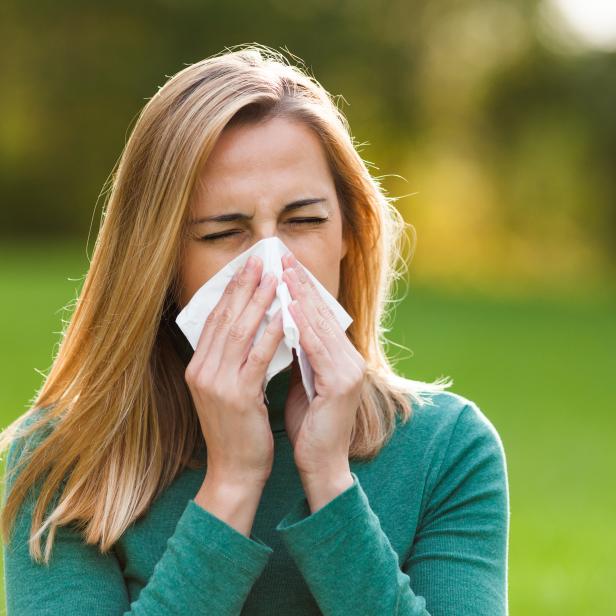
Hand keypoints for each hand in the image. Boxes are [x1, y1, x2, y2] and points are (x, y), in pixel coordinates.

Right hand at [184, 255, 284, 487]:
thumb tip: (250, 327)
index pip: (214, 320)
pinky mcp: (237, 396)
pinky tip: (285, 314)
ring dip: (259, 301)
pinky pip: (257, 356)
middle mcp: (202, 371)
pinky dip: (271, 332)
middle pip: (224, 318)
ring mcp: (217, 383)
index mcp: (198, 367)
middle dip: (244, 286)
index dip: (231, 291)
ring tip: (274, 278)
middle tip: (260, 260)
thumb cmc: (237, 430)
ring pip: (239, 331)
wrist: (234, 471)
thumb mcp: (227, 390)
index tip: (247, 268)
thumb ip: (232, 361)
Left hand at [280, 252, 365, 483]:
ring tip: (282, 273)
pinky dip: (302, 326)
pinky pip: (317, 348)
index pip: (321, 316)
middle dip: (301, 284)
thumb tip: (280, 326)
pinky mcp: (341, 383)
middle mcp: (351, 359)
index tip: (283, 266)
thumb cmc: (309, 424)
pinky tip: (287, 308)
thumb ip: (298, 354)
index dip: (302, 290)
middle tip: (282, 257)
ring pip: (321, 325)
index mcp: (342, 358)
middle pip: (323, 313)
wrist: (321, 464)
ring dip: (300, 297)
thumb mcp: (302, 381)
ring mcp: (349, 370)